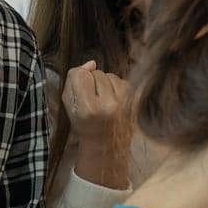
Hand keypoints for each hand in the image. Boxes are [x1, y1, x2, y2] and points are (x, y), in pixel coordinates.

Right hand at [63, 61, 129, 187]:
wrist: (107, 144)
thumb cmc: (85, 123)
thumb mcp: (70, 105)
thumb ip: (73, 81)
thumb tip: (91, 63)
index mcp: (89, 108)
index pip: (82, 74)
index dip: (80, 79)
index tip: (81, 91)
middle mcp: (110, 105)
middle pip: (99, 73)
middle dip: (94, 81)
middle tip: (94, 98)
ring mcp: (126, 104)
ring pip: (113, 76)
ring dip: (107, 83)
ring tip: (104, 99)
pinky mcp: (137, 103)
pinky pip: (125, 82)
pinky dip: (118, 88)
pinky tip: (115, 101)